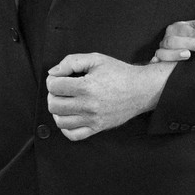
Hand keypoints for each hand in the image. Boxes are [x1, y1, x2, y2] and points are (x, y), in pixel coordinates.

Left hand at [46, 53, 173, 140]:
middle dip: (53, 95)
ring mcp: (93, 119)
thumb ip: (71, 61)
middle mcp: (88, 105)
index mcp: (87, 86)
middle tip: (61, 89)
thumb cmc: (119, 73)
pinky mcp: (97, 128)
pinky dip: (66, 128)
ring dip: (58, 111)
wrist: (141, 90)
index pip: (54, 86)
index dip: (53, 79)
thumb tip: (53, 72)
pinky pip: (73, 135)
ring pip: (60, 121)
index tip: (60, 78)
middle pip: (54, 105)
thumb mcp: (96, 59)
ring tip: (65, 102)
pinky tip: (70, 117)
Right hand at [152, 16, 194, 62]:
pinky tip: (158, 63)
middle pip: (173, 41)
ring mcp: (163, 49)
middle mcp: (169, 37)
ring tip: (187, 54)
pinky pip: (157, 61)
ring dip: (174, 54)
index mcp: (179, 27)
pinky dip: (157, 62)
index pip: (187, 31)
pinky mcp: (160, 60)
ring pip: (163, 52)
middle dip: (187, 43)